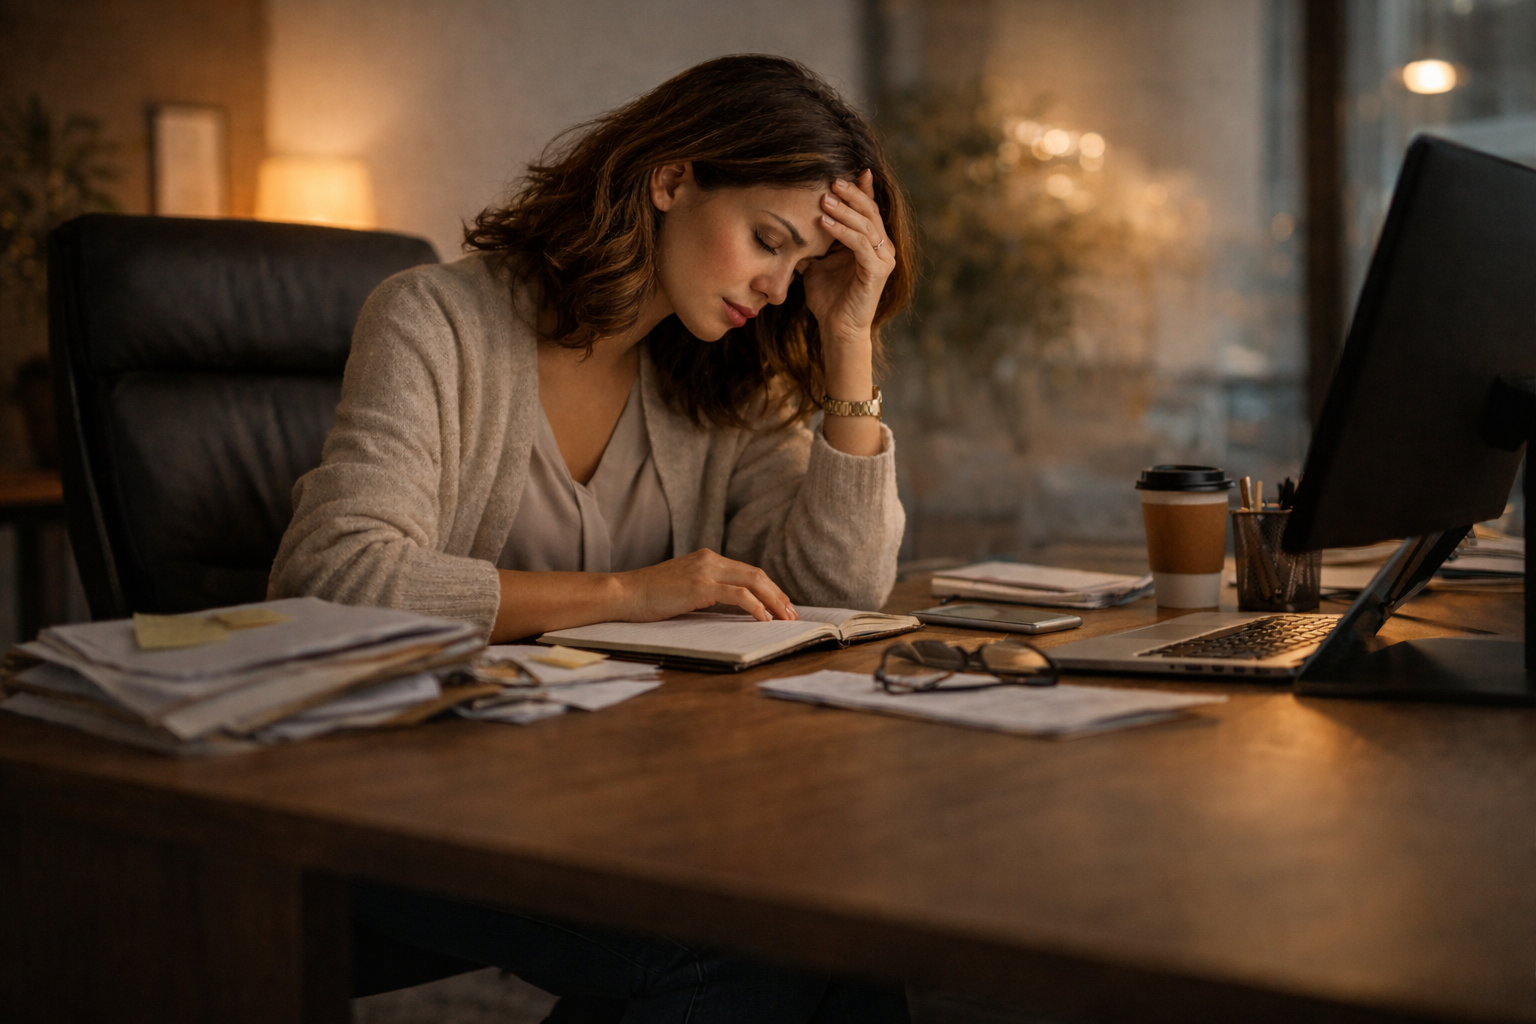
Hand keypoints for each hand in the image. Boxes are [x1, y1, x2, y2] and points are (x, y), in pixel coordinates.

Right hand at [614, 549, 797, 622]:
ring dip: (773, 601)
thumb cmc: (649, 597)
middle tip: (792, 614)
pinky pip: (738, 595)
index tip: (782, 605)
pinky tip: (764, 619)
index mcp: (708, 558)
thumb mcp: (683, 589)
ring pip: (752, 582)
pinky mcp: (699, 585)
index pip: (748, 571)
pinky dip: (756, 607)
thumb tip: (733, 608)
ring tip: (785, 618)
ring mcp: (705, 570)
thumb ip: (707, 591)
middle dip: (778, 595)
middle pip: (756, 574)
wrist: (624, 593)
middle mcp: (710, 559)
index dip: (770, 588)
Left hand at [800, 170, 894, 359]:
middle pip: (869, 210)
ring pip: (865, 224)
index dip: (859, 189)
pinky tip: (824, 222)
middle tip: (830, 180)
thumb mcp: (816, 263)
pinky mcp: (878, 271)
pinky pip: (860, 244)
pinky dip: (842, 231)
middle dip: (850, 193)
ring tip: (823, 198)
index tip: (841, 172)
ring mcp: (882, 258)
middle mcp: (882, 247)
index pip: (867, 208)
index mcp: (870, 242)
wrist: (837, 328)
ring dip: (843, 209)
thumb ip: (812, 243)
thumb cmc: (828, 298)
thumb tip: (789, 224)